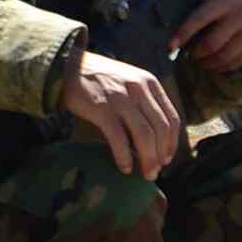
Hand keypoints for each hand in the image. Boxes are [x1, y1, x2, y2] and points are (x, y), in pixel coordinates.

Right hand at [62, 53, 185, 178]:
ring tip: (145, 174)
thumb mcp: (130, 81)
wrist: (68, 67)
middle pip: (161, 129)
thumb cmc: (101, 79)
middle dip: (161, 155)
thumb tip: (156, 139)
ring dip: (148, 159)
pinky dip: (124, 156)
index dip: (172, 143)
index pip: (172, 118)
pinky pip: (119, 138)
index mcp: (150, 83)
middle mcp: (139, 89)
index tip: (167, 159)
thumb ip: (145, 102)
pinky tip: (124, 168)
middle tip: (155, 172)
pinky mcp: (102, 108)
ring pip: (144, 135)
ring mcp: (121, 98)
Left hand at [175, 0, 241, 74]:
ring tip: (201, 60)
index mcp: (226, 1)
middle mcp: (240, 17)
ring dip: (207, 63)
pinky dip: (221, 66)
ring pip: (223, 58)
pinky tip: (215, 62)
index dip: (182, 35)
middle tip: (190, 53)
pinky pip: (235, 63)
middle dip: (195, 53)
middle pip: (211, 45)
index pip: (199, 20)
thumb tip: (180, 30)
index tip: (170, 47)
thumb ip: (206, 9)